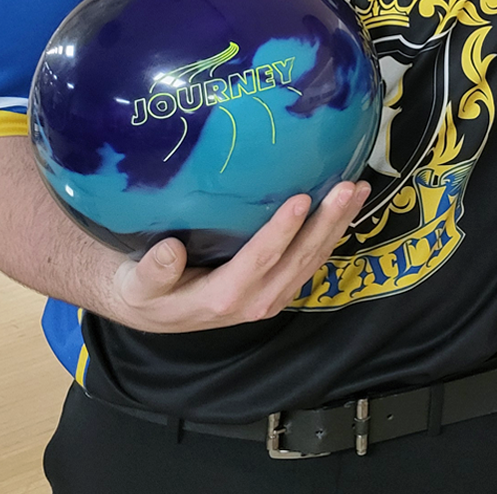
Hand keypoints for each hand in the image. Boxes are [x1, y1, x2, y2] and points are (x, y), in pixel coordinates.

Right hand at [107, 181, 369, 332]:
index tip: (301, 199)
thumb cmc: (146, 291)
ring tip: (359, 188)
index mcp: (223, 298)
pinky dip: (334, 231)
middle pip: (301, 257)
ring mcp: (275, 294)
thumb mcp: (138, 286)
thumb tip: (169, 251)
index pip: (260, 259)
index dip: (282, 231)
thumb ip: (154, 272)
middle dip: (328, 221)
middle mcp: (257, 300)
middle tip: (349, 186)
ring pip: (315, 257)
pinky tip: (348, 204)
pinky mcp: (283, 286)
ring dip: (340, 223)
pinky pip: (314, 258)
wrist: (157, 311)